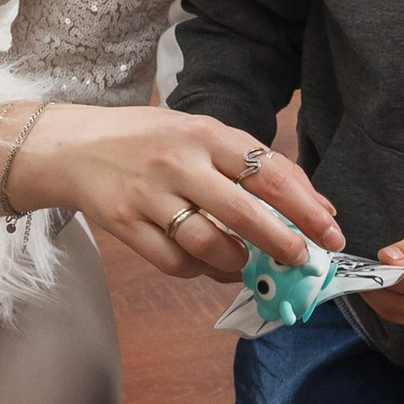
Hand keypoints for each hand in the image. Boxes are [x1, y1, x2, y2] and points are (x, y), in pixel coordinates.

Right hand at [1, 102, 341, 283]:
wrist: (73, 145)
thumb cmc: (147, 140)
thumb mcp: (198, 133)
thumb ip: (250, 163)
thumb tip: (314, 205)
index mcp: (204, 133)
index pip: (267, 171)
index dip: (305, 206)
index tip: (330, 232)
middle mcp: (178, 162)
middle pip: (244, 213)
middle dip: (282, 244)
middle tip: (301, 260)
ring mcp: (149, 194)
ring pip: (208, 245)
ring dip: (235, 263)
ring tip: (241, 263)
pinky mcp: (124, 222)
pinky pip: (173, 261)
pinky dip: (195, 270)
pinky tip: (201, 262)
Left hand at [372, 186, 403, 331]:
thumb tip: (385, 259)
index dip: (383, 278)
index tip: (360, 266)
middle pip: (401, 307)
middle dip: (374, 290)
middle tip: (353, 272)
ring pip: (399, 315)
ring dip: (378, 297)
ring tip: (363, 275)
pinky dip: (388, 300)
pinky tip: (379, 283)